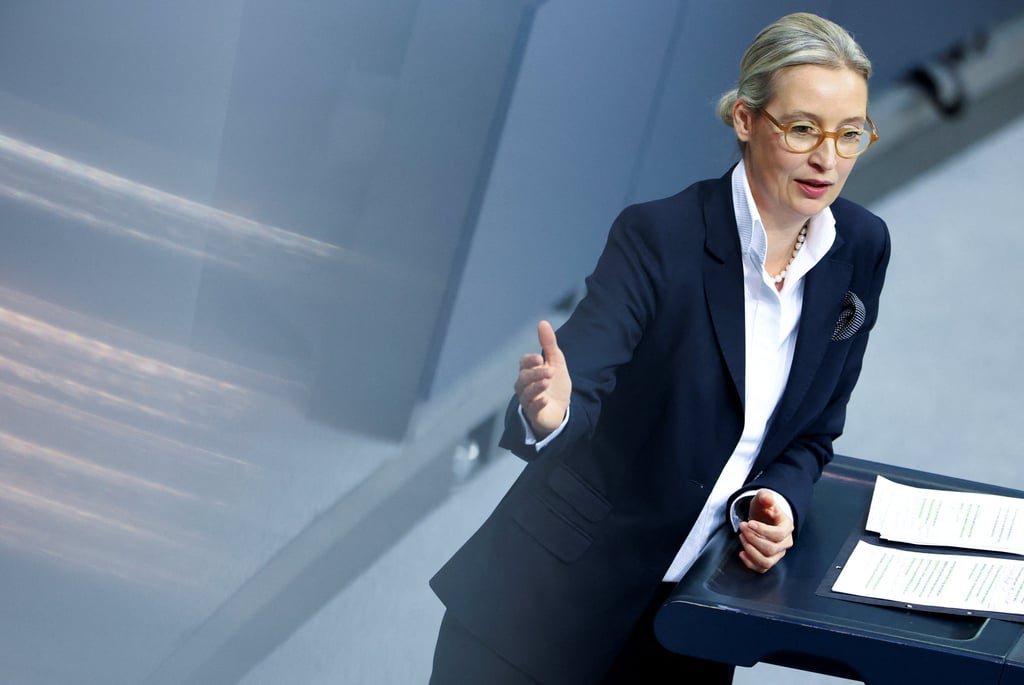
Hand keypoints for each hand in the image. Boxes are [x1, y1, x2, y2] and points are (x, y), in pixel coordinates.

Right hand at [514, 320, 570, 439]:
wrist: (561, 409)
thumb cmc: (555, 384)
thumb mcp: (556, 362)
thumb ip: (549, 344)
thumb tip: (542, 322)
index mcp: (529, 371)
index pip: (523, 363)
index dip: (530, 360)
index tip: (540, 358)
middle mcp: (525, 385)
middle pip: (524, 378)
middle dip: (536, 373)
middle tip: (550, 371)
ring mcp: (528, 400)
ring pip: (526, 393)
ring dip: (536, 387)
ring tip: (547, 382)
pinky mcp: (534, 414)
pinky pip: (532, 409)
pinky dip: (538, 404)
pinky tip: (546, 399)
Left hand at [737, 489, 793, 573]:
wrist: (763, 518)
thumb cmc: (764, 509)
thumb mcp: (764, 499)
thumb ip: (765, 497)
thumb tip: (768, 499)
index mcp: (787, 527)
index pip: (779, 534)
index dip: (763, 530)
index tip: (749, 523)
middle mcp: (785, 543)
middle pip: (771, 549)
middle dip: (753, 538)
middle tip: (741, 527)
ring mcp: (778, 554)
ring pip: (766, 561)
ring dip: (751, 551)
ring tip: (741, 537)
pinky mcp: (769, 560)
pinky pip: (761, 569)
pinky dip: (749, 563)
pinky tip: (741, 552)